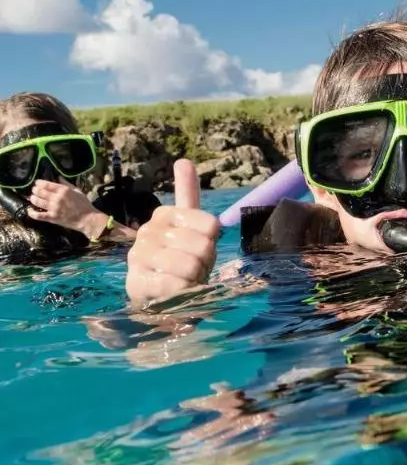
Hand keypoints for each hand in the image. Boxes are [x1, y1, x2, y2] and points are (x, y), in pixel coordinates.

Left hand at [27, 180, 105, 236]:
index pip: (46, 184)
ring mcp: (54, 208)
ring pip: (37, 201)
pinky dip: (32, 213)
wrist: (88, 219)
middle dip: (35, 190)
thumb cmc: (84, 204)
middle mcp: (57, 198)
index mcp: (63, 190)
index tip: (37, 183)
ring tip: (33, 198)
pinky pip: (38, 215)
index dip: (39, 183)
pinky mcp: (52, 217)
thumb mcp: (78, 191)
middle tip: (34, 191)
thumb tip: (58, 177)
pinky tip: (30, 210)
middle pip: (40, 192)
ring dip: (33, 199)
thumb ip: (67, 184)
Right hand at [125, 159, 219, 306]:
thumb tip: (183, 160)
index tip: (200, 249)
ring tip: (183, 282)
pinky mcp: (136, 284)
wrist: (162, 304)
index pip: (210, 224)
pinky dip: (184, 293)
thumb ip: (188, 196)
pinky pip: (176, 285)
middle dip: (204, 264)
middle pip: (203, 245)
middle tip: (192, 271)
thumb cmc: (182, 264)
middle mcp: (147, 232)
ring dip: (195, 280)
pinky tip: (175, 295)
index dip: (212, 243)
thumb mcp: (192, 230)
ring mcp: (138, 258)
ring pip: (190, 265)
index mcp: (163, 215)